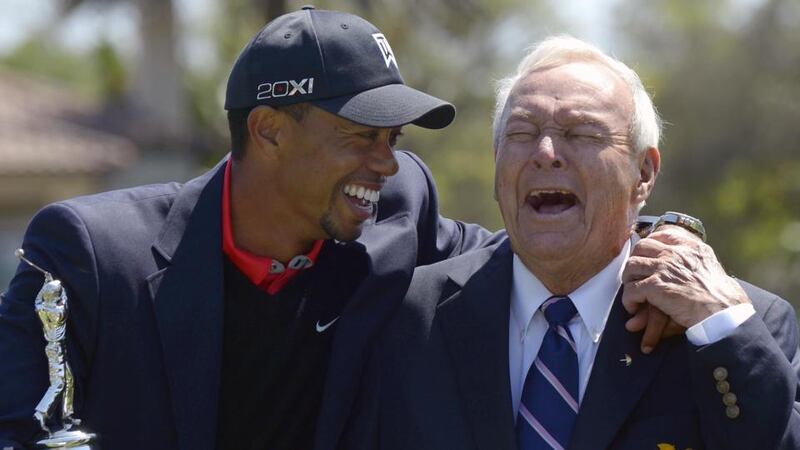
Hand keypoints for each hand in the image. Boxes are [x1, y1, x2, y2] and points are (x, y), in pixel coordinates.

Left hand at [621, 226, 750, 352]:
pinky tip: (633, 307)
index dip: (650, 243)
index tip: (646, 254)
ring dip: (628, 280)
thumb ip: (695, 260)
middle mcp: (676, 253)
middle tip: (635, 275)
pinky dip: (628, 300)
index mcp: (691, 247)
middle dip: (635, 260)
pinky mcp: (655, 286)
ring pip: (632, 266)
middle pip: (642, 247)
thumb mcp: (712, 267)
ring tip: (632, 292)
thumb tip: (687, 263)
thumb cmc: (722, 297)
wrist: (724, 313)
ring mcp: (664, 268)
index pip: (663, 234)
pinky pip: (631, 289)